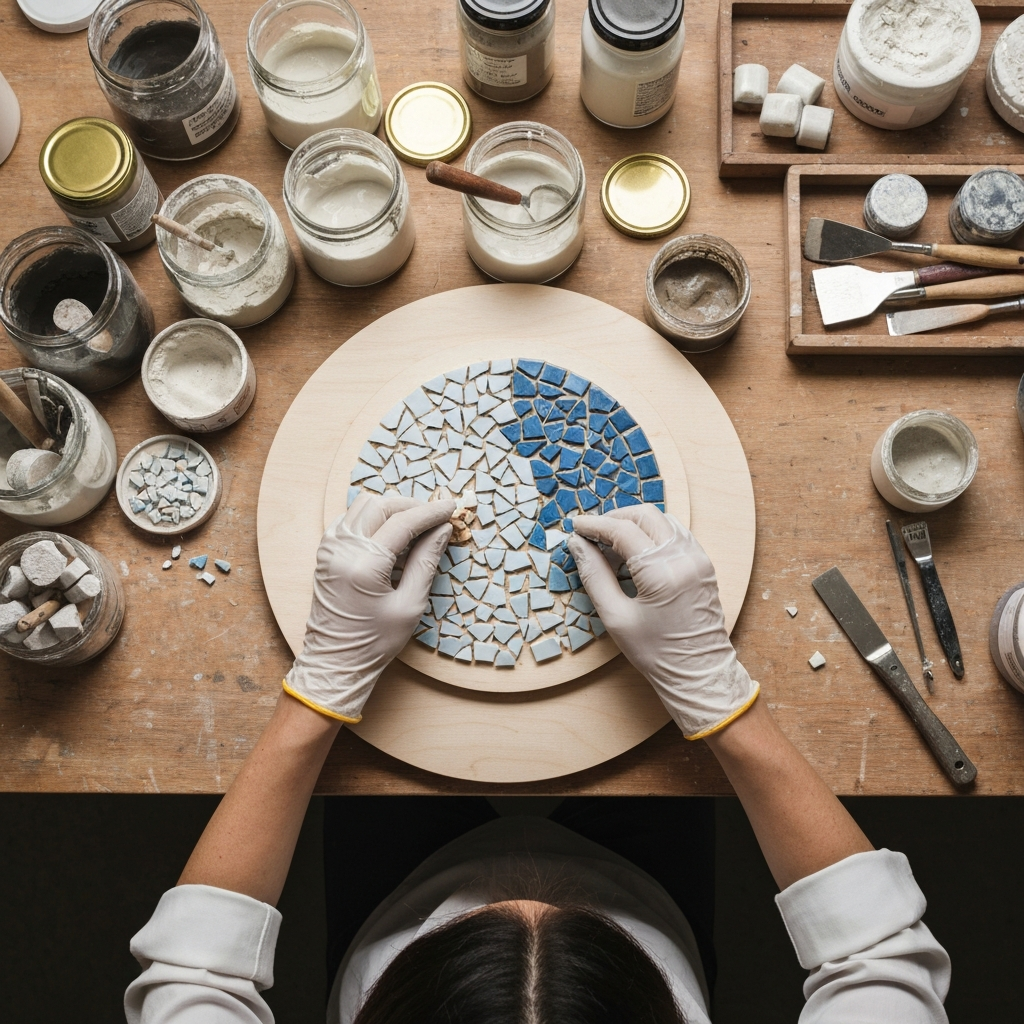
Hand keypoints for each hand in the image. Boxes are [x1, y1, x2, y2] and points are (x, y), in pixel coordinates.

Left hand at [283, 494, 454, 722]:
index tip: (451, 507)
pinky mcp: (326, 553)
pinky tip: (390, 534)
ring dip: (391, 509)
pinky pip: (350, 519)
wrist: (335, 662)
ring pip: (363, 506)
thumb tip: (442, 530)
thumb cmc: (374, 642)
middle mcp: (342, 549)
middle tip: (435, 517)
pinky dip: (373, 518)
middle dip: (411, 506)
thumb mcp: (410, 605)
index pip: (403, 522)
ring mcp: (329, 549)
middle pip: (381, 505)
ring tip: (415, 525)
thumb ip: (426, 562)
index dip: (431, 512)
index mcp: (364, 564)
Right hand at [567, 506, 758, 739]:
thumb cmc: (655, 652)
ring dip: (634, 524)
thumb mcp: (616, 617)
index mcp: (662, 572)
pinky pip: (675, 534)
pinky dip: (652, 534)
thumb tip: (577, 545)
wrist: (699, 673)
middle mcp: (685, 558)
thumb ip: (594, 575)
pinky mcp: (703, 564)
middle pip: (645, 515)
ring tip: (611, 546)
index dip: (595, 525)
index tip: (575, 527)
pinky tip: (635, 554)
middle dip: (615, 518)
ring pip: (662, 520)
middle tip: (592, 533)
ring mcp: (698, 558)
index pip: (623, 530)